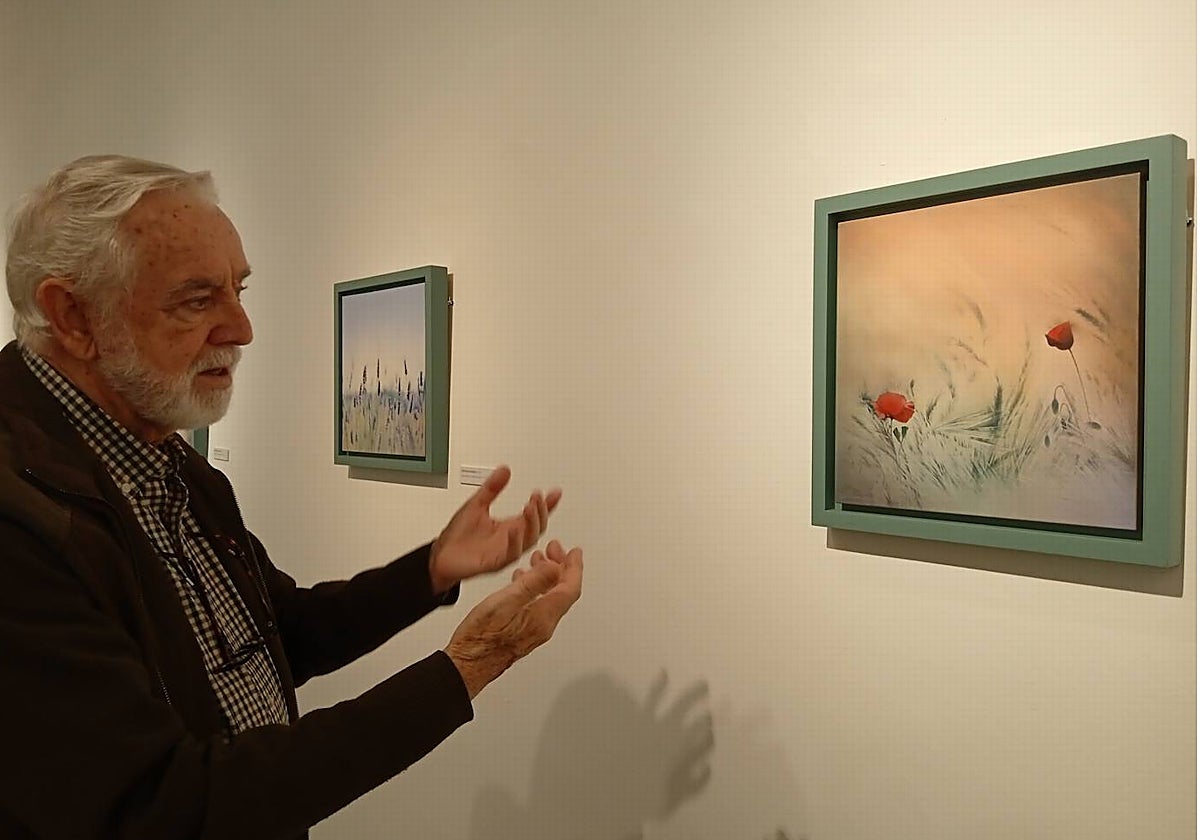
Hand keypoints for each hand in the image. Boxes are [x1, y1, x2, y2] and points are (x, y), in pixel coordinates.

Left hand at [429, 466, 560, 593]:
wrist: (440, 556)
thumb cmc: (458, 536)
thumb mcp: (477, 504)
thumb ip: (492, 488)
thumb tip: (505, 469)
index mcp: (510, 527)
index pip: (534, 514)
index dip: (547, 504)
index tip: (555, 492)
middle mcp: (511, 539)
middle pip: (537, 527)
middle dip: (541, 511)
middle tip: (537, 496)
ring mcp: (504, 551)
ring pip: (529, 541)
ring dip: (532, 524)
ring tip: (530, 507)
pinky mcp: (494, 563)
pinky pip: (510, 554)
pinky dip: (515, 542)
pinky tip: (514, 528)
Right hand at [445, 540, 582, 698]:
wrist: (468, 665)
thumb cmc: (481, 638)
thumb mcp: (506, 602)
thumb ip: (532, 583)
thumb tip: (554, 567)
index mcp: (543, 616)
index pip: (570, 589)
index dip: (574, 567)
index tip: (575, 552)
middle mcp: (543, 625)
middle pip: (562, 592)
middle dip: (561, 567)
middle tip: (555, 550)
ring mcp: (535, 631)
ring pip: (550, 598)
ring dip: (547, 576)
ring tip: (539, 560)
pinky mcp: (524, 633)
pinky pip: (538, 605)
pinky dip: (535, 587)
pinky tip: (523, 581)